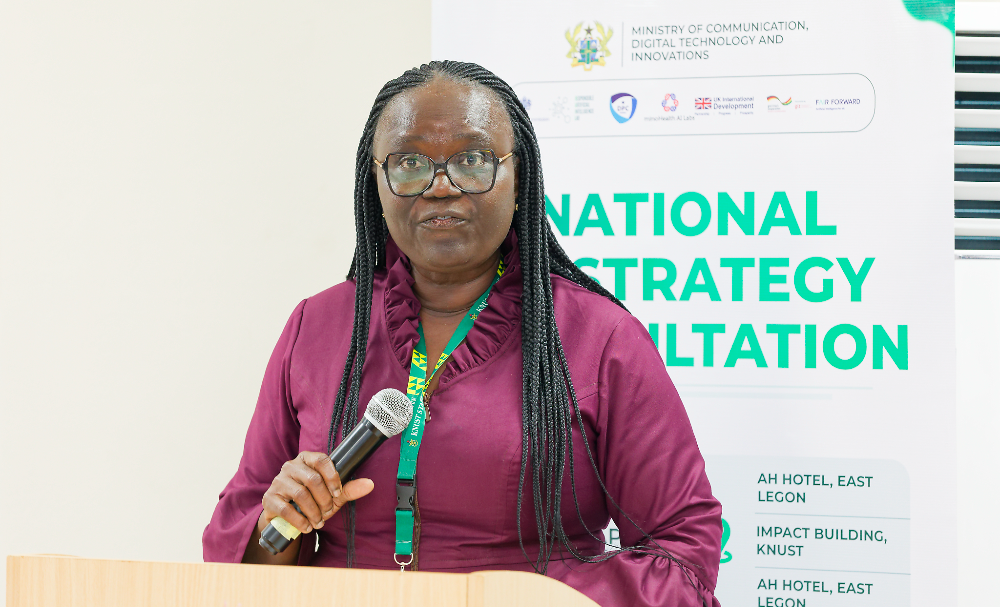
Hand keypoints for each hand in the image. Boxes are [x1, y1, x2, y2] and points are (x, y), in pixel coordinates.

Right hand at [260, 451, 374, 533]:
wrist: (287, 518)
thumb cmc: (312, 501)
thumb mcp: (332, 495)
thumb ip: (348, 489)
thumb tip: (370, 484)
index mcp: (307, 459)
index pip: (322, 460)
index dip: (332, 477)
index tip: (337, 493)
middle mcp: (291, 466)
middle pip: (313, 479)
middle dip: (324, 500)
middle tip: (328, 512)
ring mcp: (278, 481)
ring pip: (300, 494)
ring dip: (314, 512)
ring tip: (319, 522)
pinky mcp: (270, 498)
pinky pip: (286, 508)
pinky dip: (300, 520)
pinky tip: (307, 526)